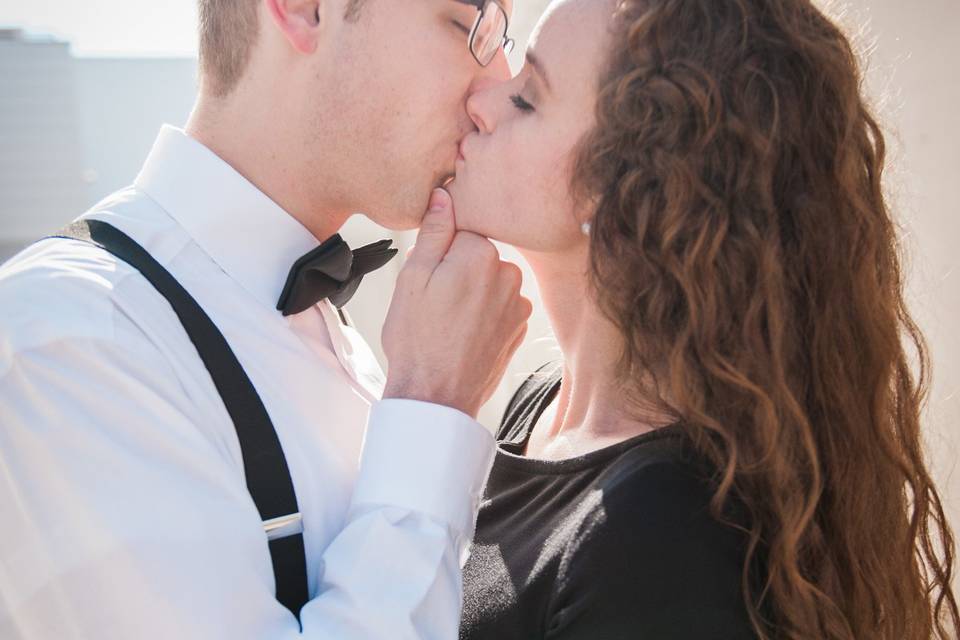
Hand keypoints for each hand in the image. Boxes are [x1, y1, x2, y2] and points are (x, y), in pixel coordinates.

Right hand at [382, 188, 531, 417]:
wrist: (436, 395)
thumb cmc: (417, 338)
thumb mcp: (412, 278)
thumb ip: (434, 232)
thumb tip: (445, 195)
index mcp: (480, 254)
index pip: (462, 232)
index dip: (441, 252)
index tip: (429, 275)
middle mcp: (508, 274)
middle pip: (479, 256)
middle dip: (458, 271)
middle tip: (435, 303)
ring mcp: (519, 303)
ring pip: (490, 282)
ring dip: (473, 294)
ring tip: (449, 322)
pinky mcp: (521, 327)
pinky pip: (500, 307)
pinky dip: (485, 315)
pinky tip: (464, 334)